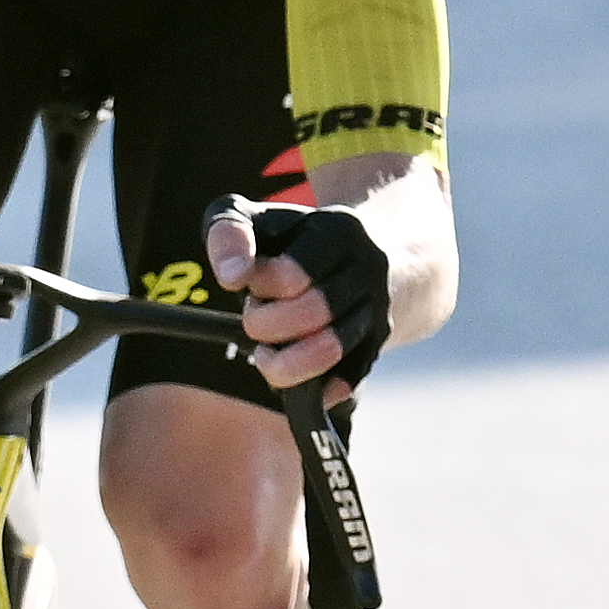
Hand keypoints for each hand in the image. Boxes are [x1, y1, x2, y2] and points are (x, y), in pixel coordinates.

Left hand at [204, 200, 393, 395]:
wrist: (374, 252)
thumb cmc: (296, 239)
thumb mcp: (258, 218)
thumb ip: (230, 232)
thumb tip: (232, 277)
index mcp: (337, 232)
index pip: (292, 274)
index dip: (259, 286)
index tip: (252, 283)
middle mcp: (367, 270)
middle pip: (312, 312)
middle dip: (265, 324)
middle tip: (253, 321)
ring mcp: (377, 310)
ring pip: (331, 351)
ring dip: (283, 363)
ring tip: (266, 354)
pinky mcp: (377, 346)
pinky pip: (348, 380)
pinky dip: (315, 390)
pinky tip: (294, 379)